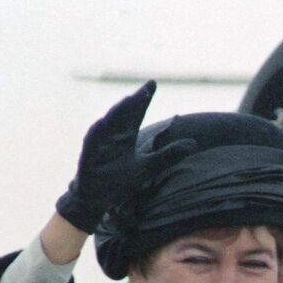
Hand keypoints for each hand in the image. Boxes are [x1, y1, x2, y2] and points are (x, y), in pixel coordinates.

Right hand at [56, 80, 195, 232]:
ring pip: (110, 121)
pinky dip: (99, 130)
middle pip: (126, 112)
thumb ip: (169, 155)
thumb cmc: (120, 180)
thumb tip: (194, 144)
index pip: (137, 112)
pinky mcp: (88, 152)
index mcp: (127, 134)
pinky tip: (104, 121)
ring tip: (130, 99)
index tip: (153, 84)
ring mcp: (100, 141)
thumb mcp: (149, 167)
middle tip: (148, 87)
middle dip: (136, 100)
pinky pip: (93, 139)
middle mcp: (114, 133)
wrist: (98, 198)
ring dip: (119, 110)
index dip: (144, 98)